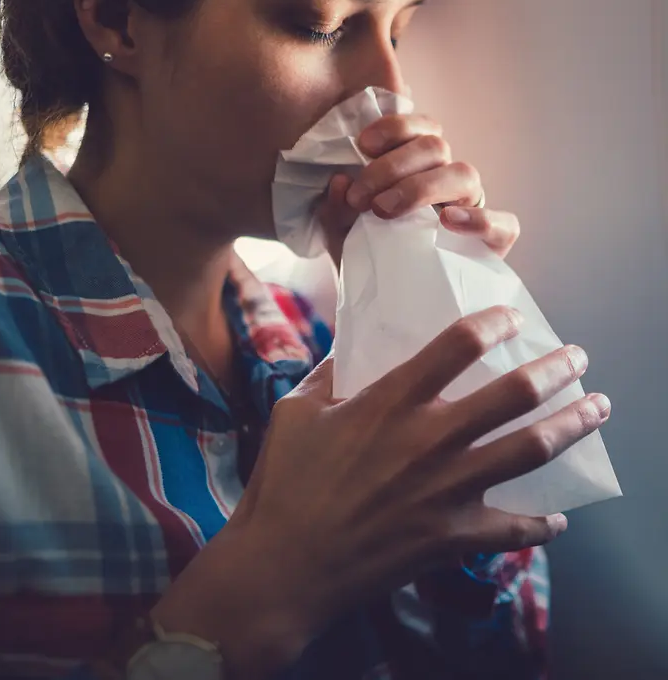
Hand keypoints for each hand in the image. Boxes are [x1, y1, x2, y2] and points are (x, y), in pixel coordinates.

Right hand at [153, 307, 609, 678]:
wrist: (285, 566)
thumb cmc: (284, 482)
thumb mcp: (295, 411)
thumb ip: (328, 373)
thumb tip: (347, 347)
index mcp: (391, 401)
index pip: (458, 345)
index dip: (492, 322)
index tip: (511, 317)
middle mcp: (430, 438)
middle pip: (513, 394)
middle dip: (555, 369)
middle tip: (577, 357)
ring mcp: (447, 490)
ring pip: (530, 451)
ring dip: (572, 426)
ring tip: (598, 409)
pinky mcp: (452, 537)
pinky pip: (513, 529)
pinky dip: (542, 524)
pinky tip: (558, 519)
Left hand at [316, 113, 518, 264]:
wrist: (389, 305)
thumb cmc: (368, 257)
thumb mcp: (343, 234)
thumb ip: (337, 209)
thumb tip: (339, 181)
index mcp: (417, 165)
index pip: (417, 129)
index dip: (394, 127)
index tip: (363, 144)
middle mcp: (446, 178)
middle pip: (436, 147)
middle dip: (393, 166)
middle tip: (361, 197)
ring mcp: (472, 207)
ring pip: (464, 174)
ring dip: (421, 187)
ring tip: (385, 212)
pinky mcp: (494, 242)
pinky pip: (504, 223)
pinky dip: (479, 219)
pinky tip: (447, 223)